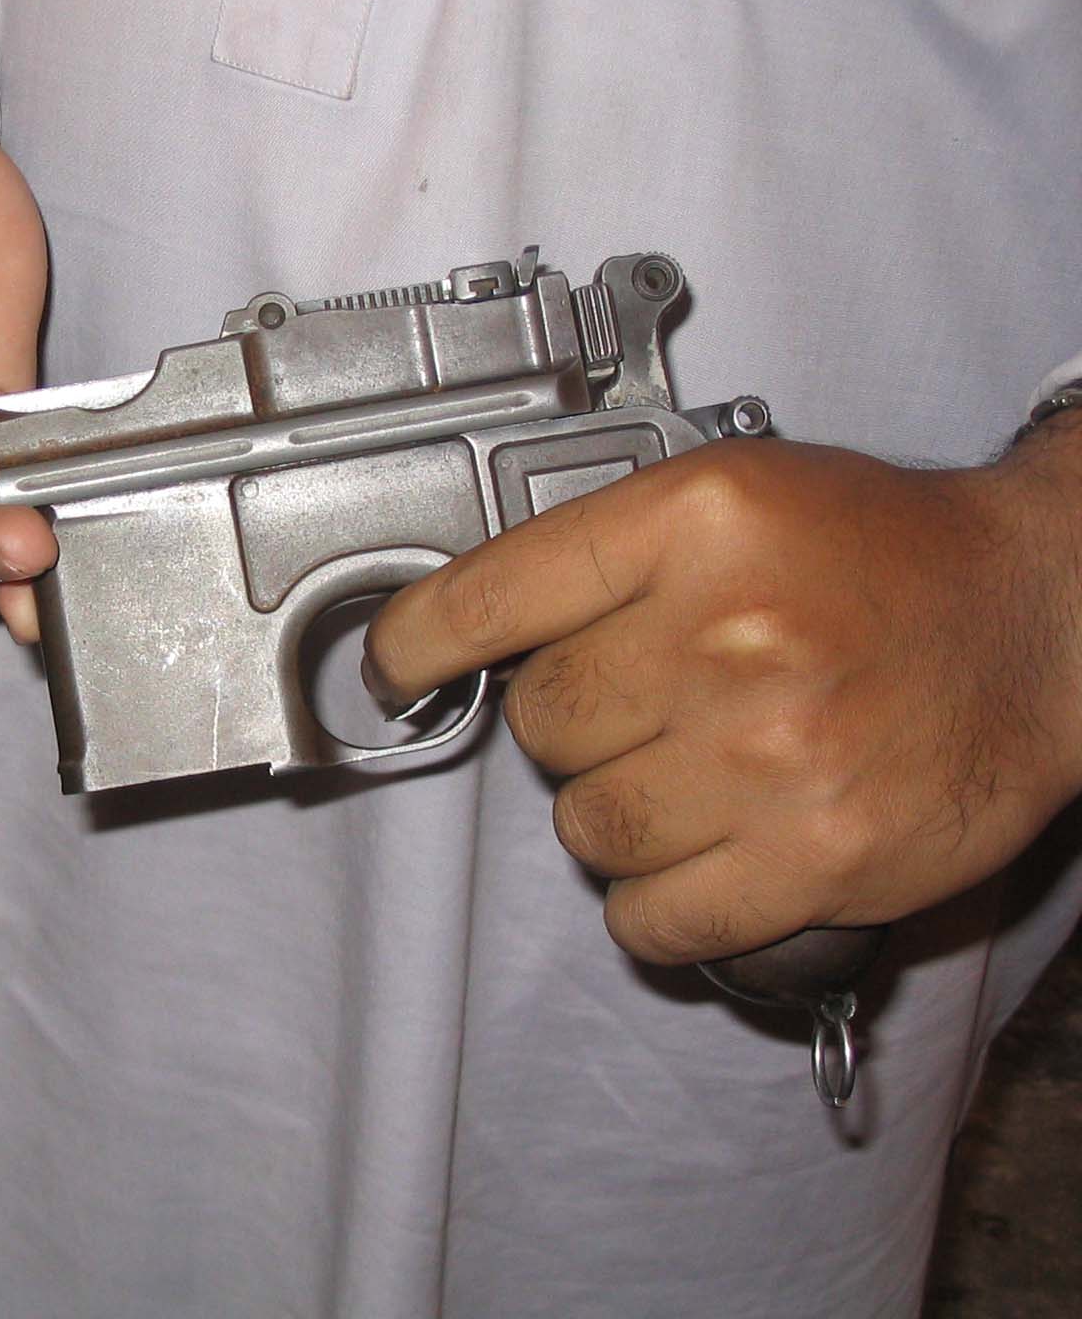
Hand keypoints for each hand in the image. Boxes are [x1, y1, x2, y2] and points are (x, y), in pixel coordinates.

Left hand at [363, 428, 1081, 963]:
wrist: (1041, 620)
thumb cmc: (883, 556)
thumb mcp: (733, 496)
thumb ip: (602, 552)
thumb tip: (470, 630)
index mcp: (697, 522)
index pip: (489, 596)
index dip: (416, 643)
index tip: (397, 665)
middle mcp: (731, 631)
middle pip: (541, 724)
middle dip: (574, 726)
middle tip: (648, 708)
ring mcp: (774, 752)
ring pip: (585, 828)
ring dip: (615, 816)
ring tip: (690, 778)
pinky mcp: (819, 857)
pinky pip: (654, 918)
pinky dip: (655, 907)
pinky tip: (697, 862)